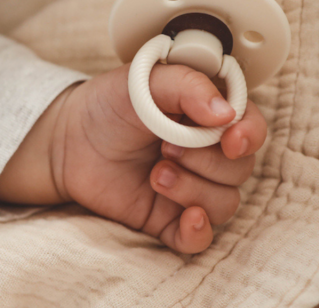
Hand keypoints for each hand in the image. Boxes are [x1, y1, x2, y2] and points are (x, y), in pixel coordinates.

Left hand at [0, 64, 267, 253]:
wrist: (67, 139)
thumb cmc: (107, 105)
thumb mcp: (142, 80)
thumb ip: (185, 86)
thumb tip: (225, 112)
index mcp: (207, 115)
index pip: (250, 127)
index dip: (248, 135)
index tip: (229, 140)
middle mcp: (206, 153)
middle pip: (239, 169)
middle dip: (206, 161)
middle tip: (165, 147)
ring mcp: (190, 187)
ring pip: (224, 203)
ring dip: (193, 190)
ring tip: (155, 173)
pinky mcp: (168, 218)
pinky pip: (200, 239)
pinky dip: (198, 232)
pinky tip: (186, 218)